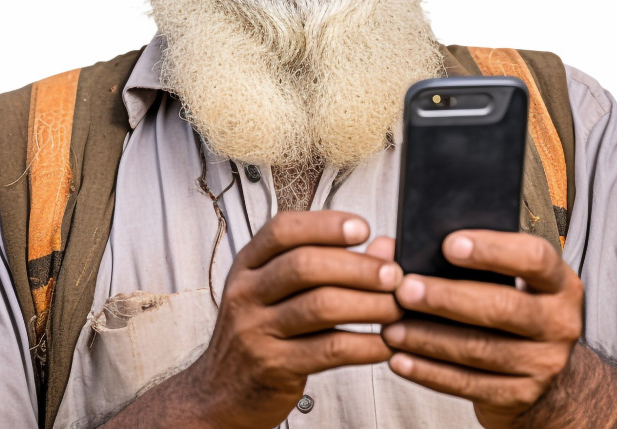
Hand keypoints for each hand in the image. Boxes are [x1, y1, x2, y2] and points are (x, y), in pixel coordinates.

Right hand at [183, 210, 402, 428]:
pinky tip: (383, 343)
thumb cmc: (255, 334)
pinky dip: (364, 345)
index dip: (326, 224)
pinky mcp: (274, 366)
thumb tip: (384, 248)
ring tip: (395, 307)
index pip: (283, 230)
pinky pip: (329, 350)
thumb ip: (327, 264)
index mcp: (248, 265)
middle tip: (393, 274)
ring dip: (369, 305)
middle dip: (358, 267)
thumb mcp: (278, 291)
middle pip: (305, 266)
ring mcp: (256, 330)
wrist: (220, 392)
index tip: (362, 227)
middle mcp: (247, 293)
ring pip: (320, 306)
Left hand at [378, 230, 582, 428]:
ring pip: (481, 349)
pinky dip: (430, 373)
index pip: (534, 257)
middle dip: (448, 298)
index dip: (492, 250)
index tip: (449, 245)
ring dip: (430, 338)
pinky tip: (402, 360)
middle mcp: (559, 322)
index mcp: (558, 282)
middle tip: (405, 290)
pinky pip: (470, 384)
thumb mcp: (506, 279)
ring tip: (393, 328)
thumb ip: (457, 258)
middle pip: (503, 307)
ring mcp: (544, 363)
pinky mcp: (521, 396)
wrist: (547, 374)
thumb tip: (390, 249)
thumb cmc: (513, 309)